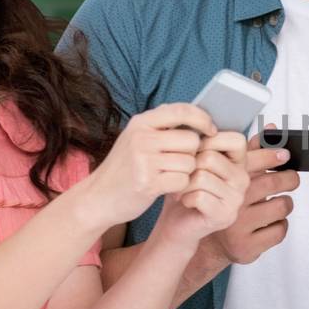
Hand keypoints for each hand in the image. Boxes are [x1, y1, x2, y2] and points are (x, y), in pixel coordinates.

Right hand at [77, 103, 214, 228]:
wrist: (97, 198)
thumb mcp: (135, 138)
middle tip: (180, 163)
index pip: (182, 110)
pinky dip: (180, 186)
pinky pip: (183, 180)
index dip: (203, 118)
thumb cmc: (124, 168)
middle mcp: (141, 138)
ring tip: (170, 176)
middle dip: (193, 153)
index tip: (211, 130)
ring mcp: (144, 160)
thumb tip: (193, 112)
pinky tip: (167, 187)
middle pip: (191, 140)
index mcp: (141, 123)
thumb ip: (160, 125)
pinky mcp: (148, 183)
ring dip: (186, 172)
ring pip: (189, 162)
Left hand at [153, 130, 249, 247]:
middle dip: (189, 165)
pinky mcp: (225, 215)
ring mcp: (236, 199)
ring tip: (182, 190)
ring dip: (184, 183)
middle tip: (184, 176)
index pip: (235, 139)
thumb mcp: (194, 160)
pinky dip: (184, 198)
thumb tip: (198, 116)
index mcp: (240, 163)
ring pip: (202, 176)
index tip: (197, 151)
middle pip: (210, 157)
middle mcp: (243, 180)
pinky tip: (185, 202)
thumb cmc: (185, 189)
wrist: (177, 222)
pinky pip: (198, 196)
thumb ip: (202, 141)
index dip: (210, 141)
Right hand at [211, 126, 299, 265]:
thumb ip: (251, 150)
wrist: (200, 239)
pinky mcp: (246, 247)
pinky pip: (280, 231)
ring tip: (276, 203)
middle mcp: (231, 201)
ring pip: (282, 207)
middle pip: (274, 182)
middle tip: (291, 178)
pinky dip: (280, 225)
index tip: (286, 155)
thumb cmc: (220, 200)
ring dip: (284, 204)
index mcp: (225, 179)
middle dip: (289, 179)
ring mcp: (238, 226)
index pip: (254, 159)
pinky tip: (269, 222)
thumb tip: (273, 128)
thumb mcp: (228, 173)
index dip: (274, 155)